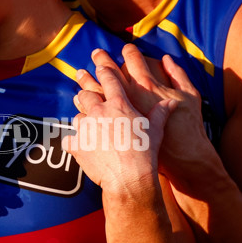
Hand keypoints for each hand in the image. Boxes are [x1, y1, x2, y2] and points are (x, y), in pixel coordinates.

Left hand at [63, 59, 175, 194]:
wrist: (129, 178)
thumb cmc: (145, 153)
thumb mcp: (156, 130)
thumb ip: (160, 114)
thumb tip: (171, 103)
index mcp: (119, 104)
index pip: (109, 79)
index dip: (104, 70)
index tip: (100, 64)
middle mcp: (99, 112)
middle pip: (86, 94)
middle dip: (86, 91)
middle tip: (83, 89)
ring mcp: (86, 128)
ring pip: (78, 116)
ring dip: (83, 119)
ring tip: (87, 124)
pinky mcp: (77, 145)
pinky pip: (70, 140)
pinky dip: (74, 143)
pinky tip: (80, 147)